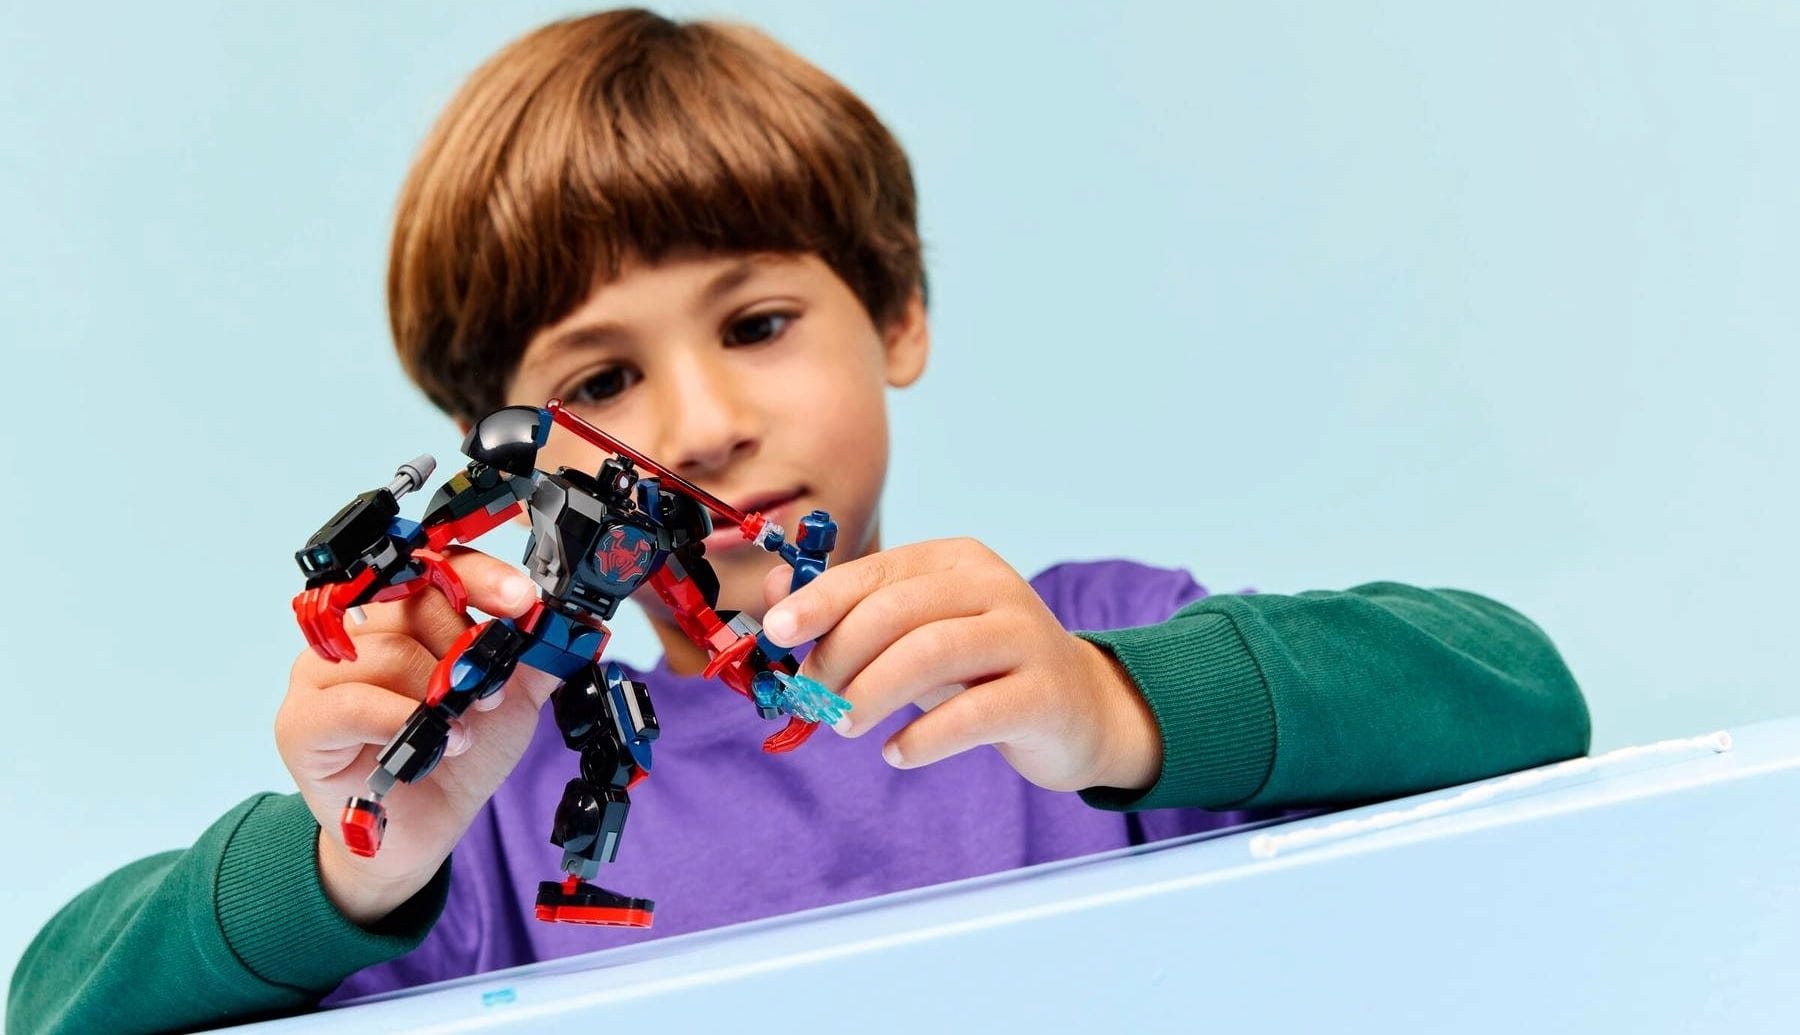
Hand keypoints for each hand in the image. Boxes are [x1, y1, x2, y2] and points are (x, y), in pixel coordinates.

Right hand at [276, 546, 555, 925]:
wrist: (421, 834)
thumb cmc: (454, 760)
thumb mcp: (511, 702)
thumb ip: (533, 658)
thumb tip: (571, 623)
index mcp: (398, 616)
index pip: (432, 568)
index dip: (479, 576)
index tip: (522, 599)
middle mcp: (353, 635)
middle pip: (412, 603)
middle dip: (467, 644)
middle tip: (495, 690)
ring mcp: (319, 676)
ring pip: (390, 652)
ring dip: (441, 690)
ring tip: (467, 726)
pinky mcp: (301, 724)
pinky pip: (355, 703)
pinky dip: (406, 720)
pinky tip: (441, 743)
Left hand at [759, 538, 1161, 793]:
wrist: (1078, 709)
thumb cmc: (981, 669)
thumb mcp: (914, 634)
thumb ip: (848, 612)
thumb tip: (773, 596)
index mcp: (956, 561)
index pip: (877, 572)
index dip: (820, 600)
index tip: (777, 633)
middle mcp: (994, 587)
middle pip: (898, 612)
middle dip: (840, 656)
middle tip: (813, 698)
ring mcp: (1025, 637)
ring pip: (931, 653)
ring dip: (872, 692)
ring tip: (844, 725)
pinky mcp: (1044, 694)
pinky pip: (973, 713)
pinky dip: (923, 738)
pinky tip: (897, 754)